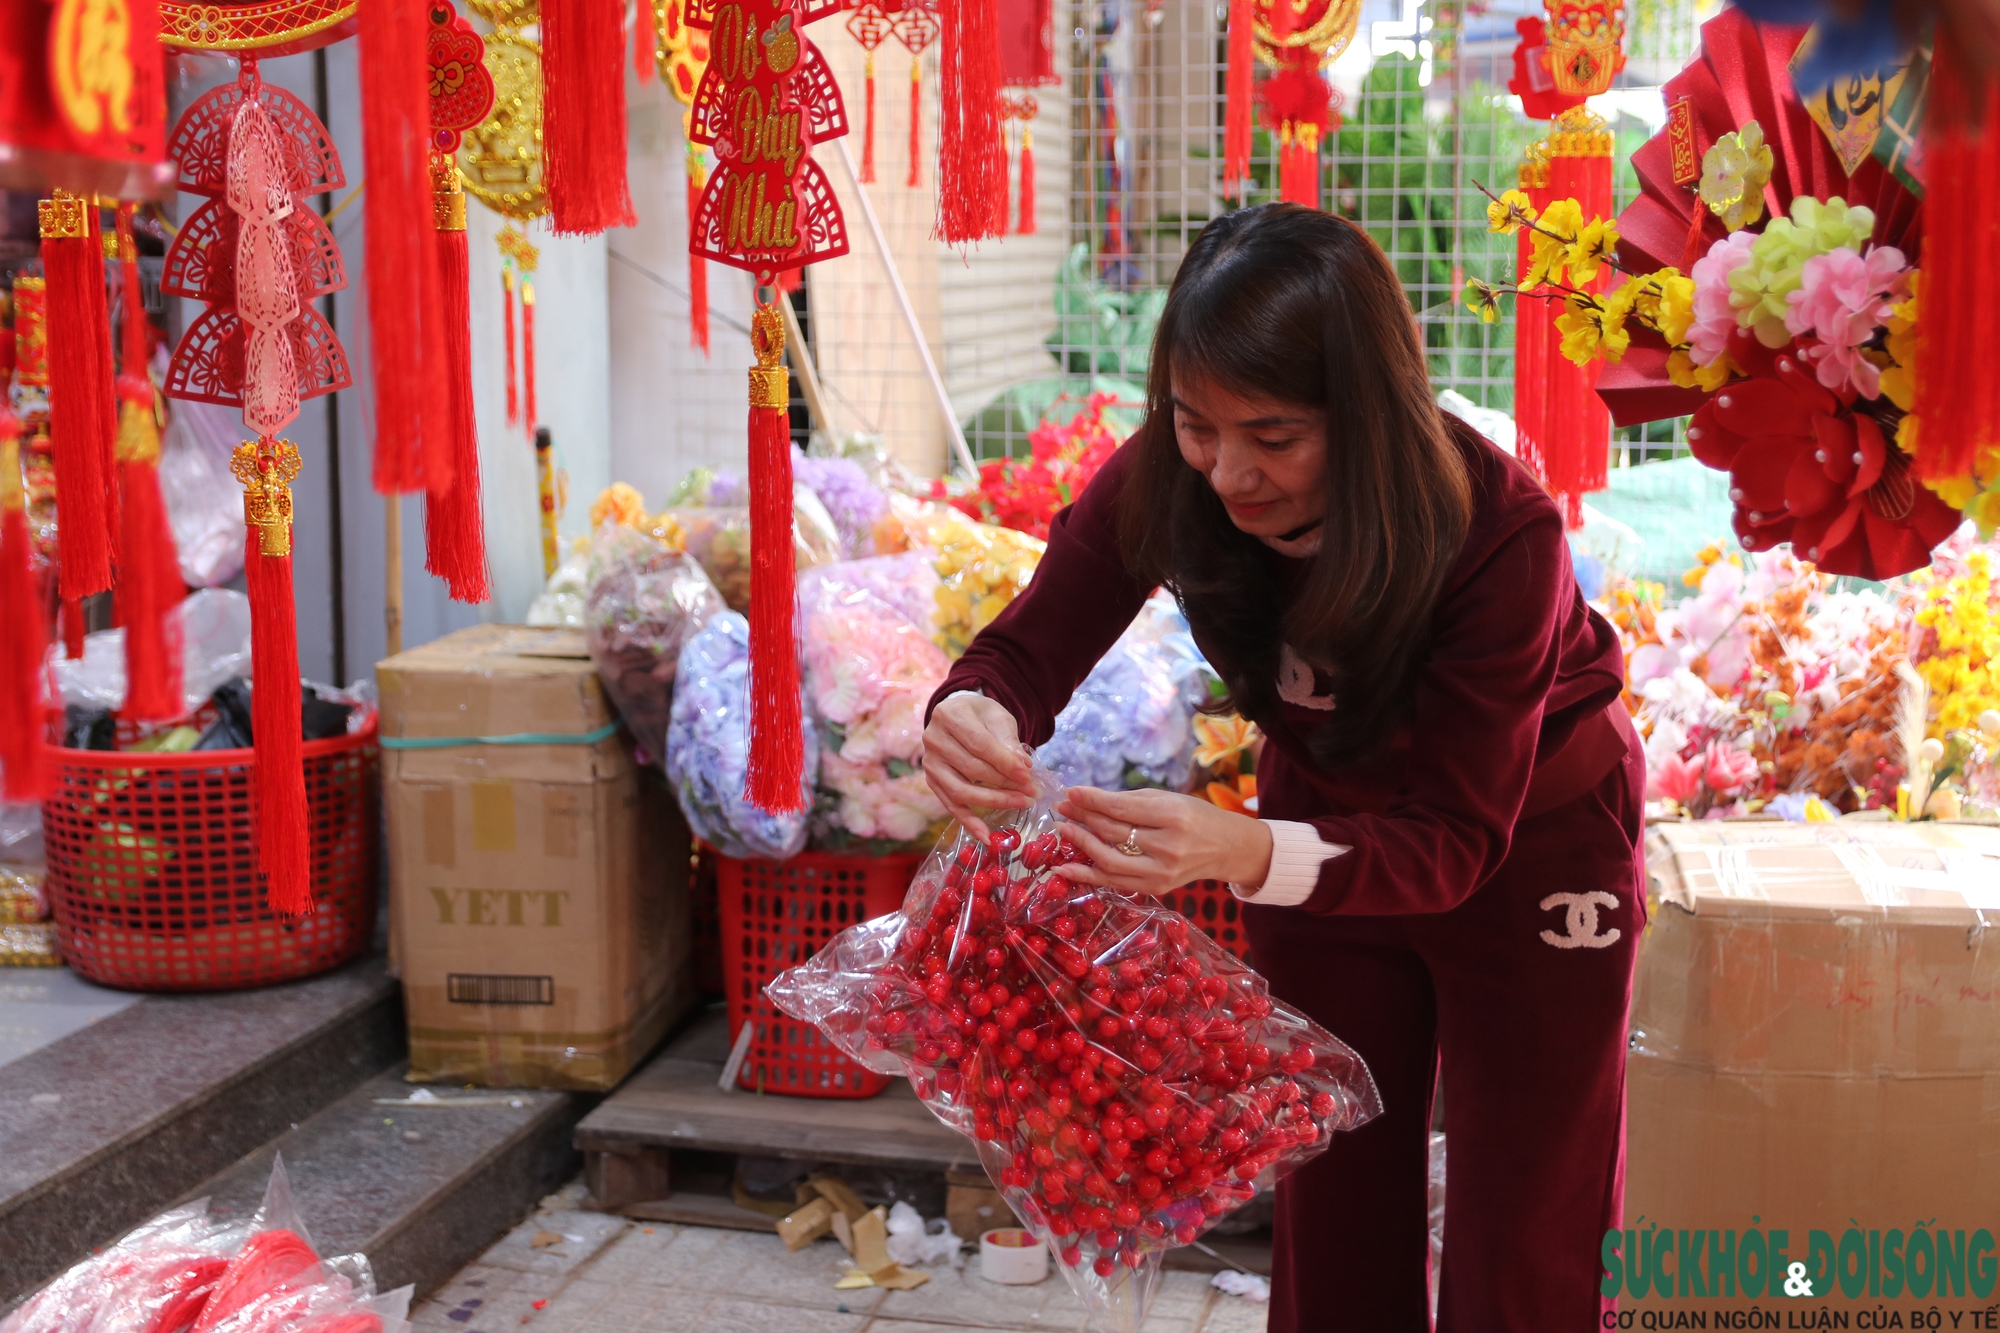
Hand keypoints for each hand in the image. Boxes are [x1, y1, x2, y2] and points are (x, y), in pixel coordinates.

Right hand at [923, 692, 1036, 841]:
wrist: (958, 715)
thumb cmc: (980, 715)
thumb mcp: (997, 717)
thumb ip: (1008, 740)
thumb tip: (1023, 766)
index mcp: (949, 715)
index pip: (979, 744)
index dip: (1004, 762)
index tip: (1028, 775)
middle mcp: (933, 739)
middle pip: (971, 769)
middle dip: (1005, 783)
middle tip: (1031, 791)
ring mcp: (930, 763)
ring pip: (961, 790)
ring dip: (993, 801)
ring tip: (1021, 803)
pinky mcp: (932, 782)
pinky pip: (951, 805)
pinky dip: (969, 822)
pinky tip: (986, 836)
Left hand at [1052, 786, 1273, 896]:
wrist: (1226, 848)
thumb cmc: (1195, 816)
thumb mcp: (1167, 799)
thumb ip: (1129, 802)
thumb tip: (1087, 800)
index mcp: (1172, 816)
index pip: (1120, 809)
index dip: (1091, 800)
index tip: (1070, 792)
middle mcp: (1166, 846)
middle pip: (1112, 833)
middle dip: (1082, 817)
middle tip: (1061, 807)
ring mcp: (1161, 872)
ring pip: (1109, 860)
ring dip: (1080, 844)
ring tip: (1062, 830)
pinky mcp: (1156, 888)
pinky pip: (1114, 882)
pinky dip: (1087, 876)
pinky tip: (1064, 869)